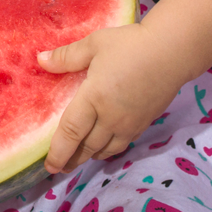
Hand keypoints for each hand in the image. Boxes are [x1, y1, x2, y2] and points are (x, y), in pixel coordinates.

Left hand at [37, 23, 181, 173]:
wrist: (171, 52)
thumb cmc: (130, 44)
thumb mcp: (95, 44)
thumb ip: (67, 56)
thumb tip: (40, 60)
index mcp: (94, 98)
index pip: (71, 132)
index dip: (58, 151)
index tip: (49, 165)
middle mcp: (111, 117)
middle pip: (87, 147)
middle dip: (71, 159)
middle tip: (59, 167)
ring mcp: (129, 123)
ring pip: (105, 149)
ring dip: (89, 157)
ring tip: (78, 158)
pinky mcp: (143, 123)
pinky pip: (121, 144)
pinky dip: (108, 149)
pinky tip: (104, 146)